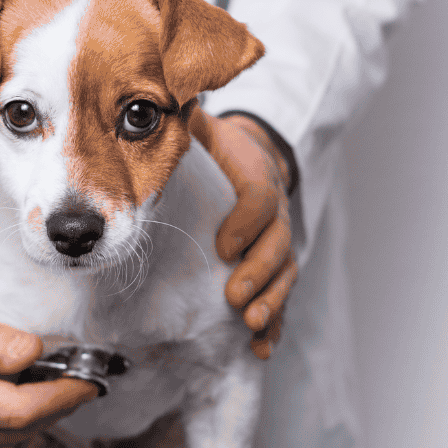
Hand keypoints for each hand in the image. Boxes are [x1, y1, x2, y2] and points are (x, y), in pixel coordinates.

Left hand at [189, 110, 297, 358]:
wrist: (253, 158)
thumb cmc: (218, 149)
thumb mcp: (205, 129)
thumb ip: (186, 118)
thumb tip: (164, 101)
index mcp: (258, 177)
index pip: (261, 199)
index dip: (246, 223)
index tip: (223, 245)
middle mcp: (275, 214)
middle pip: (278, 244)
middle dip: (259, 272)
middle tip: (236, 296)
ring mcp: (278, 243)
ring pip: (284, 275)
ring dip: (271, 302)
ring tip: (252, 324)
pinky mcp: (274, 268)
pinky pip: (280, 297)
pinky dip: (275, 323)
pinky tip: (260, 347)